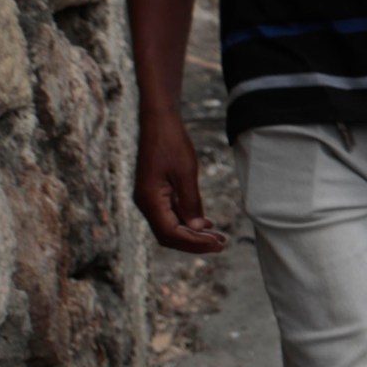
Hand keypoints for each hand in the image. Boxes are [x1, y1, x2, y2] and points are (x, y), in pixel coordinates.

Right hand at [135, 114, 225, 253]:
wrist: (159, 121)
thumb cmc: (171, 143)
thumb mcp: (186, 172)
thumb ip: (190, 201)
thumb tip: (196, 227)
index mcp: (150, 200)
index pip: (171, 233)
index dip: (194, 242)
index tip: (217, 244)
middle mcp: (145, 203)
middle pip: (169, 235)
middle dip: (194, 242)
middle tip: (221, 244)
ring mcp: (149, 198)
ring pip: (170, 225)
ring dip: (193, 233)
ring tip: (218, 237)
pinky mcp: (155, 191)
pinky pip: (170, 213)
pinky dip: (188, 220)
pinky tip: (206, 222)